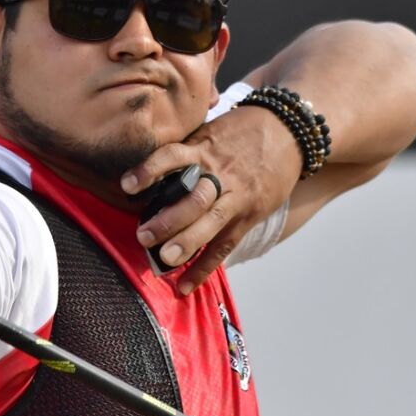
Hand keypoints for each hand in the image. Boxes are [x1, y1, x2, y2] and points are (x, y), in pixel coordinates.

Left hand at [122, 105, 300, 294]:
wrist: (289, 132)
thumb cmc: (242, 130)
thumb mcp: (211, 129)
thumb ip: (185, 148)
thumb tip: (146, 170)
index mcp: (205, 148)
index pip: (173, 157)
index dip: (149, 170)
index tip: (126, 185)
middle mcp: (220, 174)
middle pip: (194, 198)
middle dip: (168, 220)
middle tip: (143, 236)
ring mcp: (237, 197)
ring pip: (212, 223)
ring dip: (187, 244)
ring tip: (163, 260)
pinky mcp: (249, 215)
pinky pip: (225, 245)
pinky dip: (204, 268)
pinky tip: (184, 286)